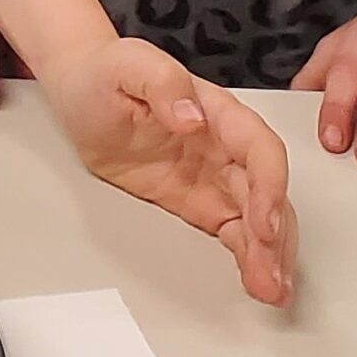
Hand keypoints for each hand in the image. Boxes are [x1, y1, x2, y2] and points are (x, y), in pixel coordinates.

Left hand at [43, 39, 295, 307]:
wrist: (81, 91)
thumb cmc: (106, 73)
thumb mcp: (128, 66)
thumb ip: (163, 83)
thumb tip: (192, 116)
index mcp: (217, 112)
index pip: (258, 149)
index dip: (268, 186)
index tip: (264, 223)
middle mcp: (224, 146)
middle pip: (265, 192)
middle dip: (275, 235)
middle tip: (272, 276)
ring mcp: (213, 176)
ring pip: (256, 217)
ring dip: (269, 253)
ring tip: (271, 290)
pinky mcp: (198, 202)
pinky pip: (233, 231)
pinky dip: (248, 255)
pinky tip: (256, 280)